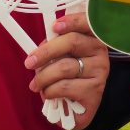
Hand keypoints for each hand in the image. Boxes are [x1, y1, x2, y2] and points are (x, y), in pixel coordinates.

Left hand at [24, 13, 109, 129]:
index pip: (87, 23)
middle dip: (46, 52)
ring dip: (43, 77)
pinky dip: (50, 91)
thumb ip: (55, 46)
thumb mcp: (62, 57)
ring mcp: (100, 71)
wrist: (78, 107)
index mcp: (92, 38)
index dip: (72, 22)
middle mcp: (100, 52)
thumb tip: (41, 45)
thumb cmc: (68, 77)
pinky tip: (49, 94)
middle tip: (30, 62)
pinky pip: (64, 86)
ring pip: (64, 67)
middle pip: (72, 42)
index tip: (54, 26)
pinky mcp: (95, 90)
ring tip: (36, 84)